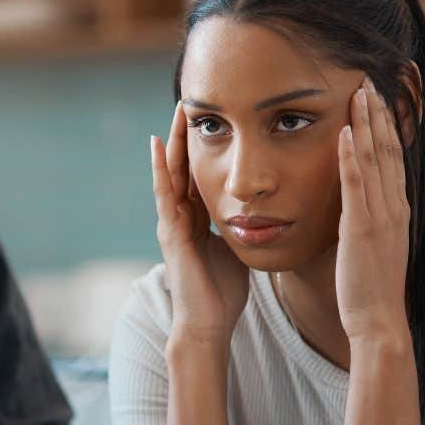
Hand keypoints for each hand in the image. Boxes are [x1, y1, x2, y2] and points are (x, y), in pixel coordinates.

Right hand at [152, 102, 249, 346]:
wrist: (208, 323)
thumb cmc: (223, 292)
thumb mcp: (237, 248)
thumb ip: (242, 228)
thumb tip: (265, 211)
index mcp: (198, 219)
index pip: (199, 173)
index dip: (204, 145)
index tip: (213, 117)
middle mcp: (181, 216)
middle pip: (182, 166)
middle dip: (186, 135)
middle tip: (191, 101)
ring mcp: (172, 223)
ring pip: (171, 173)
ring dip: (174, 141)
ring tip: (177, 111)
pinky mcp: (171, 232)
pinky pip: (164, 193)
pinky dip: (160, 168)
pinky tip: (159, 144)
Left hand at [335, 78, 410, 343]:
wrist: (378, 321)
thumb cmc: (370, 287)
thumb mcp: (372, 243)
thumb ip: (367, 217)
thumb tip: (355, 202)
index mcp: (396, 209)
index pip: (393, 156)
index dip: (387, 125)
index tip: (379, 96)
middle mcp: (393, 206)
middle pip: (388, 149)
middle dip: (379, 112)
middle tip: (370, 78)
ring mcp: (380, 216)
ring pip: (376, 159)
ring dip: (368, 123)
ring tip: (360, 90)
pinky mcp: (361, 228)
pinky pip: (356, 185)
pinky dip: (352, 156)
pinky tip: (346, 131)